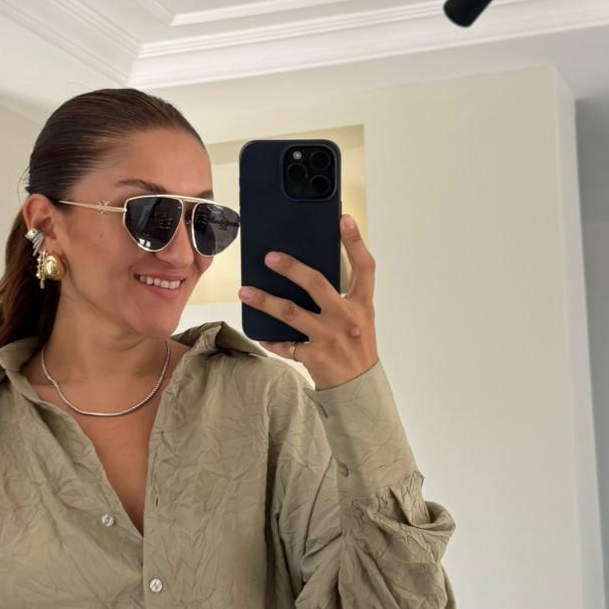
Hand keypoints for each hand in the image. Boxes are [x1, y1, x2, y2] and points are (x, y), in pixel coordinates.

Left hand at [238, 214, 378, 388]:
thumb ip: (341, 298)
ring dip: (264, 301)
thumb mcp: (359, 320)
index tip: (344, 218)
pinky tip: (259, 333)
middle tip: (269, 257)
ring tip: (244, 292)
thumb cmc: (355, 348)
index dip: (355, 241)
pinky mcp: (314, 357)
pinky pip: (284, 344)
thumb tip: (304, 276)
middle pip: (316, 283)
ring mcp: (329, 337)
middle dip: (290, 267)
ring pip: (290, 312)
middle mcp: (347, 318)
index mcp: (362, 305)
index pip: (364, 267)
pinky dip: (270, 339)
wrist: (359, 389)